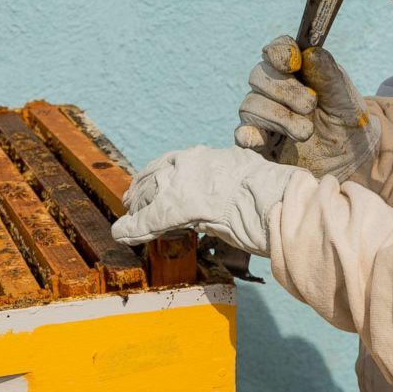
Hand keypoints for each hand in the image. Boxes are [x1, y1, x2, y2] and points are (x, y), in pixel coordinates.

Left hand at [111, 146, 301, 256]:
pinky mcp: (174, 207)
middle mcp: (189, 164)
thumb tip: (226, 187)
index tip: (148, 181)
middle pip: (154, 175)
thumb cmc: (268, 193)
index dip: (156, 173)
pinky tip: (123, 234)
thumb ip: (226, 180)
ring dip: (136, 209)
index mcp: (207, 157)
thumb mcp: (244, 177)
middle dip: (141, 189)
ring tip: (127, 222)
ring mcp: (181, 184)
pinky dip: (134, 228)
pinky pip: (149, 219)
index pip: (171, 161)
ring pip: (148, 194)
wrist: (269, 200)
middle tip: (130, 201)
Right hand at [235, 35, 379, 180]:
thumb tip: (310, 52)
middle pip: (258, 76)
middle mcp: (274, 90)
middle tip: (310, 106)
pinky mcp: (259, 143)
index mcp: (296, 71)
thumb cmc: (347, 122)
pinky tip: (260, 140)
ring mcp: (263, 116)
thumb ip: (329, 75)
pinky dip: (247, 135)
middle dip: (284, 90)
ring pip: (250, 105)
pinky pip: (242, 134)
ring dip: (279, 117)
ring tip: (305, 133)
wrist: (350, 160)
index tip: (294, 64)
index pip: (277, 50)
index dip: (280, 52)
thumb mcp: (345, 98)